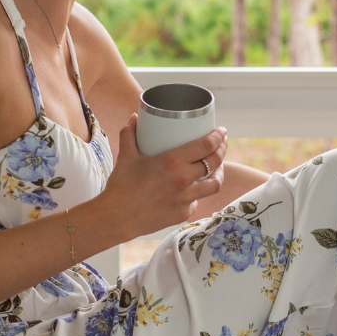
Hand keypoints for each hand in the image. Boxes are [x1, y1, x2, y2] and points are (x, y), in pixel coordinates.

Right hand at [90, 115, 226, 242]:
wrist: (114, 218)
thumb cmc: (120, 185)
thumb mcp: (126, 155)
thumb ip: (130, 133)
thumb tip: (135, 117)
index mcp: (172, 161)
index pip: (206, 145)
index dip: (218, 136)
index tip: (221, 131)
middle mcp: (182, 180)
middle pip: (215, 162)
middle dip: (222, 150)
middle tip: (221, 144)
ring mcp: (184, 199)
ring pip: (214, 184)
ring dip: (219, 173)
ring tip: (217, 167)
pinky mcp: (182, 214)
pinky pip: (197, 201)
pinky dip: (198, 194)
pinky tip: (195, 189)